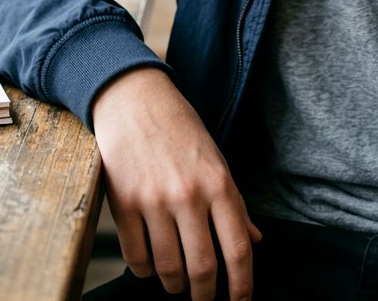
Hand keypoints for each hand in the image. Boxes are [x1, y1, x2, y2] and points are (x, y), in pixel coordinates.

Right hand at [91, 68, 260, 298]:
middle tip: (204, 299)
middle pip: (203, 269)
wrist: (134, 98)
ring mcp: (154, 200)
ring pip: (168, 270)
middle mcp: (188, 194)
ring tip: (178, 283)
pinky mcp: (123, 204)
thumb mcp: (215, 159)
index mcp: (218, 183)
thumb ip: (234, 203)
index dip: (242, 287)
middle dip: (205, 296)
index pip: (238, 249)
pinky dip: (144, 271)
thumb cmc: (180, 128)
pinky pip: (136, 258)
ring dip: (175, 286)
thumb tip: (254, 240)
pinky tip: (151, 265)